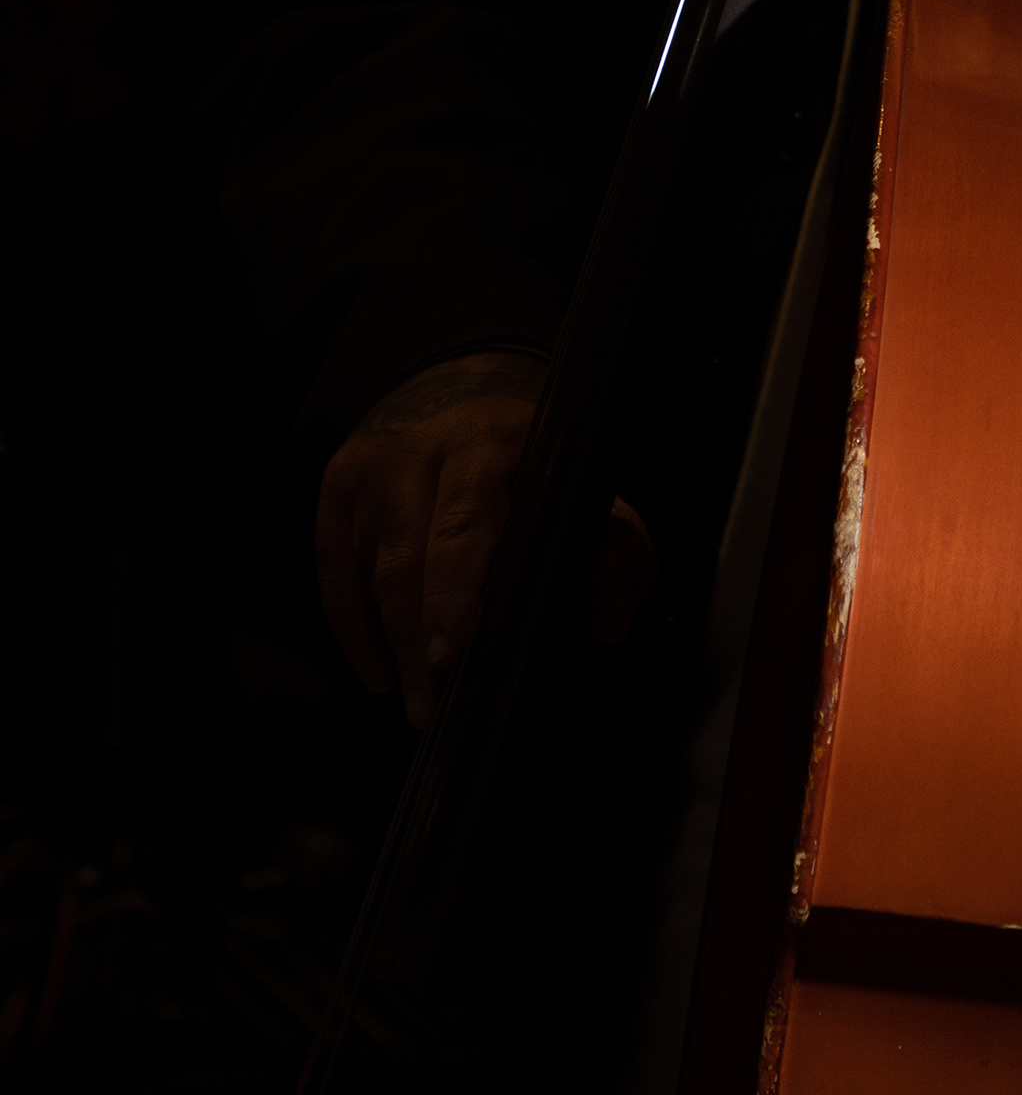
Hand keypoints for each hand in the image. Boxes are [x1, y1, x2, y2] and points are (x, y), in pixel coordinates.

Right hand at [315, 351, 656, 724]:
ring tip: (421, 704)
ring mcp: (374, 465)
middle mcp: (424, 446)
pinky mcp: (338, 484)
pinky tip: (379, 675)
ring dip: (392, 645)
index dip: (454, 590)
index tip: (453, 650)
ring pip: (368, 569)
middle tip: (432, 700)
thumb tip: (611, 619)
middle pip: (406, 553)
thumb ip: (615, 550)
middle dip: (417, 632)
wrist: (457, 390)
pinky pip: (332, 570)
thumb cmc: (533, 465)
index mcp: (494, 439)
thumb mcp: (583, 491)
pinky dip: (353, 630)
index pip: (466, 521)